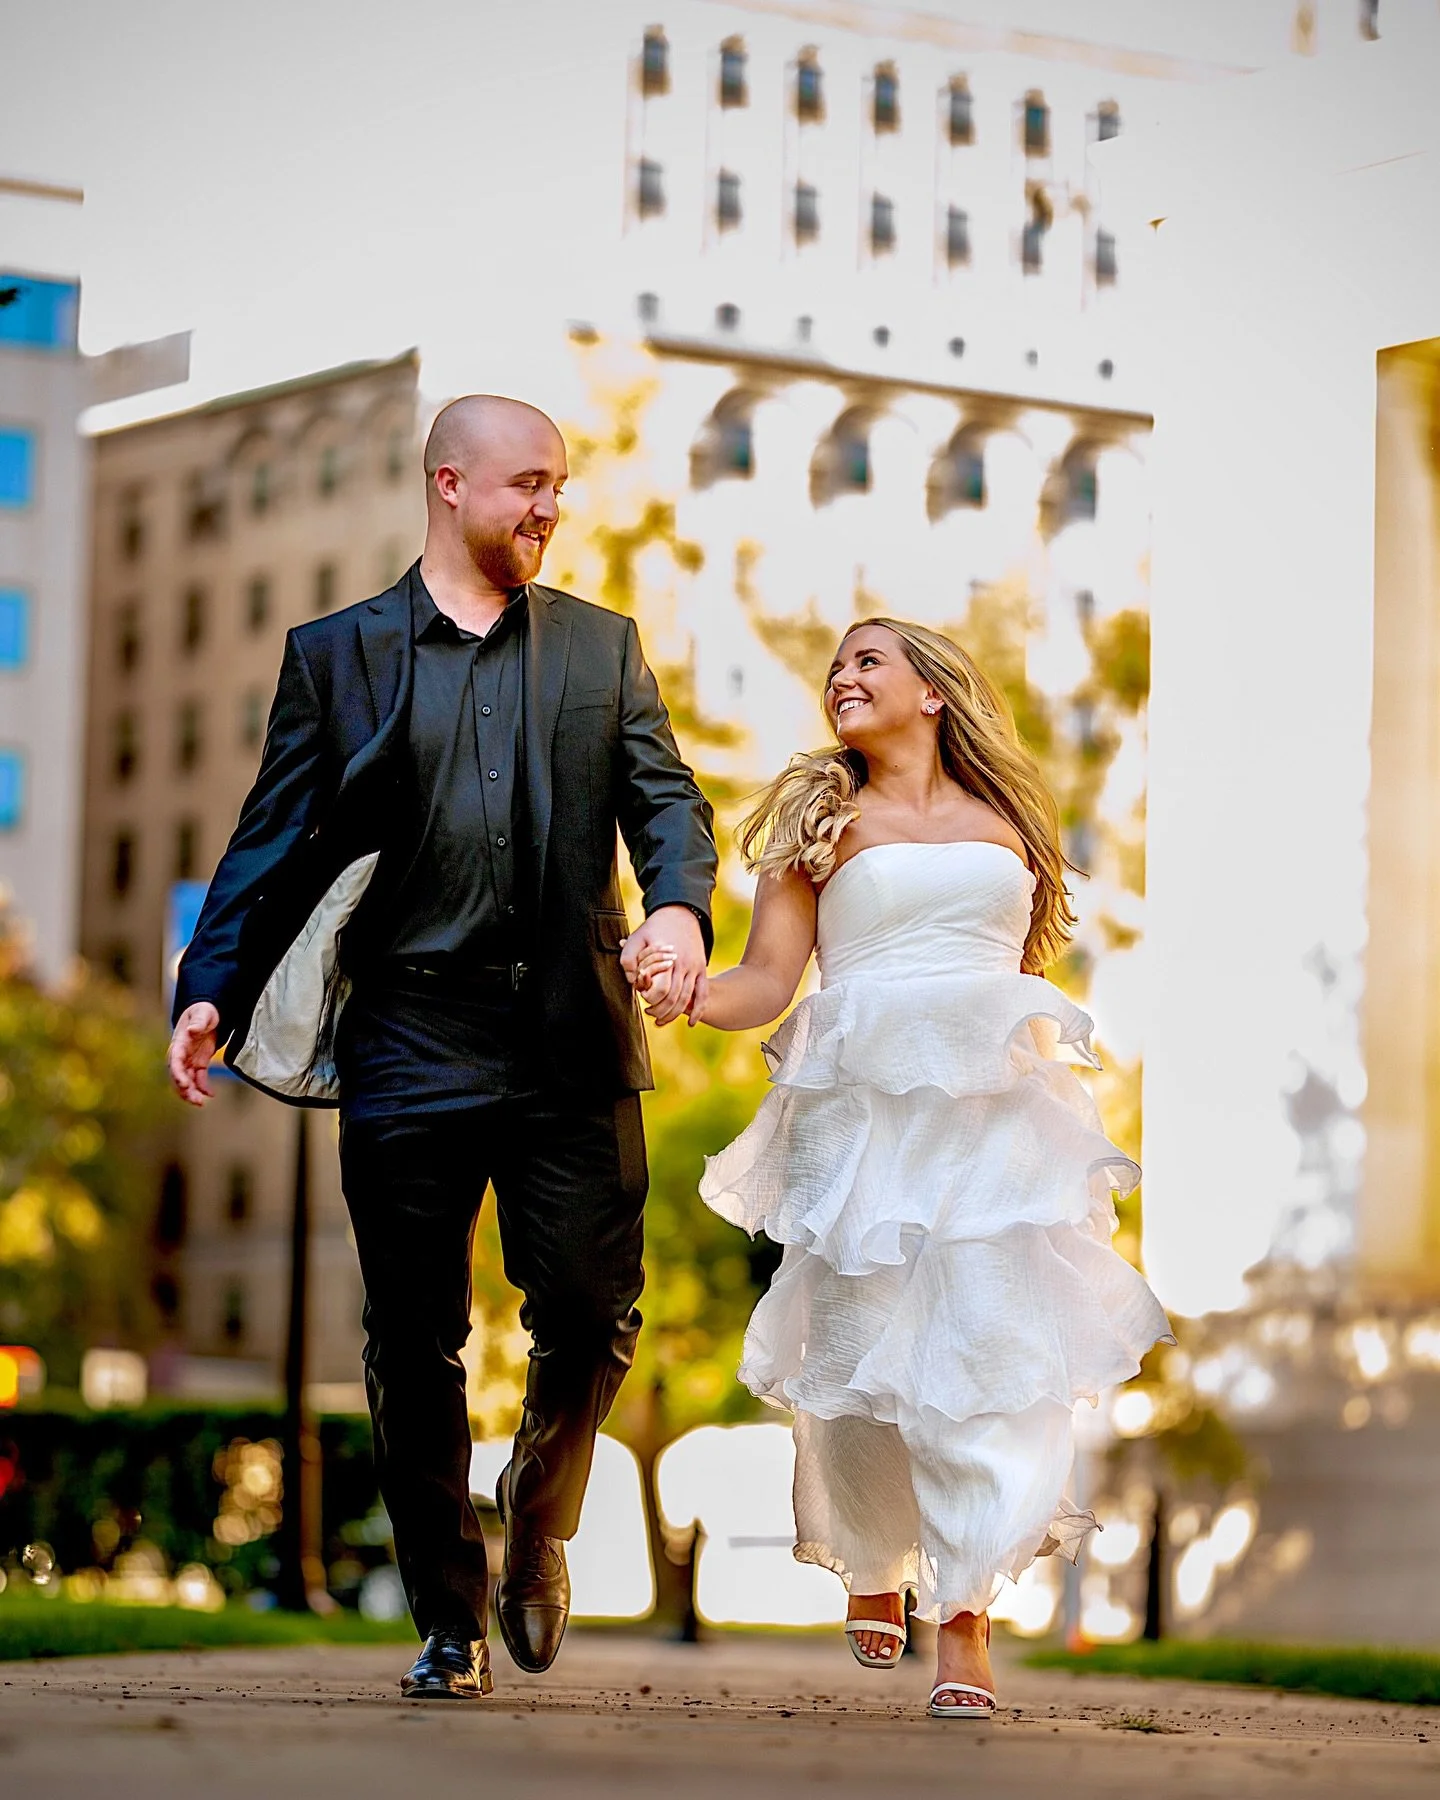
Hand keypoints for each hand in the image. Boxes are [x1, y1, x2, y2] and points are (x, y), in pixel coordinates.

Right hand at [168, 1001, 219, 1105]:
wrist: (208, 1013)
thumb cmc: (204, 1011)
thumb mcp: (203, 1013)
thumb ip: (199, 1022)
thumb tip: (192, 1030)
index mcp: (180, 1042)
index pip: (175, 1060)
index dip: (178, 1073)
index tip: (184, 1084)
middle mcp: (181, 1054)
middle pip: (178, 1075)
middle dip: (184, 1089)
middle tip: (196, 1100)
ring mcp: (189, 1060)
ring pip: (187, 1080)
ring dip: (192, 1093)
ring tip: (200, 1103)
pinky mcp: (198, 1063)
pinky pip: (198, 1079)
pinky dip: (203, 1087)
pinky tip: (211, 1094)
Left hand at [621, 905, 705, 1026]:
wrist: (681, 913)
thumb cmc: (655, 927)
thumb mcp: (637, 937)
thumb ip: (628, 957)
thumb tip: (631, 980)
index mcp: (667, 959)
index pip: (661, 989)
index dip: (651, 998)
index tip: (642, 997)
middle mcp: (684, 965)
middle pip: (674, 998)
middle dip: (660, 1011)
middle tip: (649, 1014)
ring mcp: (695, 968)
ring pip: (687, 999)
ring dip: (674, 1014)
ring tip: (660, 1021)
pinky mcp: (702, 969)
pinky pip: (703, 994)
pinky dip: (698, 1010)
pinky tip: (691, 1022)